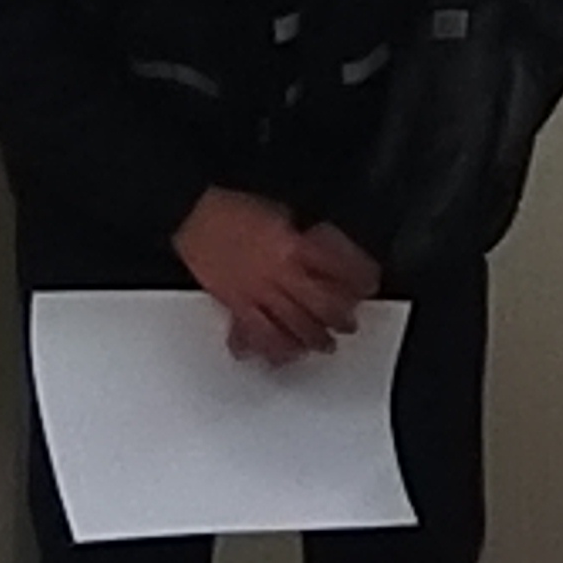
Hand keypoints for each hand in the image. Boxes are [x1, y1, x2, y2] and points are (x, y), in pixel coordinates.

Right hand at [171, 189, 369, 365]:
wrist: (193, 215)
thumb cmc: (233, 209)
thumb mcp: (281, 214)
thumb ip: (302, 238)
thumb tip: (320, 253)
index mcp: (294, 247)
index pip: (337, 268)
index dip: (358, 278)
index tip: (368, 283)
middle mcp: (278, 275)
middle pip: (319, 305)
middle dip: (339, 318)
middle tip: (349, 323)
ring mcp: (255, 293)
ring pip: (292, 326)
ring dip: (312, 339)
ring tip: (324, 345)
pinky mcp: (234, 304)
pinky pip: (257, 333)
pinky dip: (272, 347)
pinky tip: (282, 353)